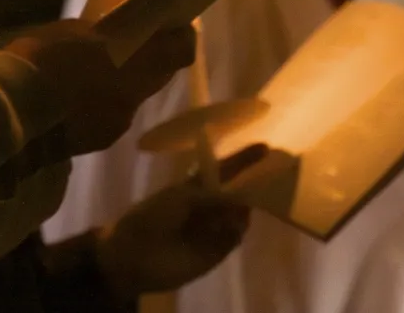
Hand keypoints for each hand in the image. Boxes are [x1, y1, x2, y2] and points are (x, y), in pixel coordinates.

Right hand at [3, 20, 195, 156]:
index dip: (181, 37)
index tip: (173, 26)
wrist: (8, 117)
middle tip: (132, 43)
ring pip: (134, 97)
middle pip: (159, 76)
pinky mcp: (98, 143)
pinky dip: (104, 104)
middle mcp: (135, 98)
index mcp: (134, 65)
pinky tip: (77, 98)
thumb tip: (114, 36)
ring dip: (125, 84)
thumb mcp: (71, 32)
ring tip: (95, 71)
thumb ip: (102, 35)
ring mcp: (117, 124)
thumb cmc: (39, 62)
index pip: (181, 52)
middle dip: (152, 59)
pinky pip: (113, 116)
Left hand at [92, 143, 264, 298]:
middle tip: (269, 174)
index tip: (265, 147)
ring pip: (240, 214)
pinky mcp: (218, 251)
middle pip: (238, 192)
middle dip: (251, 183)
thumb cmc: (151, 217)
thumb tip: (239, 197)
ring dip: (243, 208)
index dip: (243, 159)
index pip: (226, 169)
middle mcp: (210, 206)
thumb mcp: (180, 197)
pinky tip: (232, 223)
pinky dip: (237, 229)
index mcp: (197, 187)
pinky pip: (235, 237)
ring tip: (242, 201)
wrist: (135, 255)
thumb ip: (210, 194)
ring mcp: (215, 228)